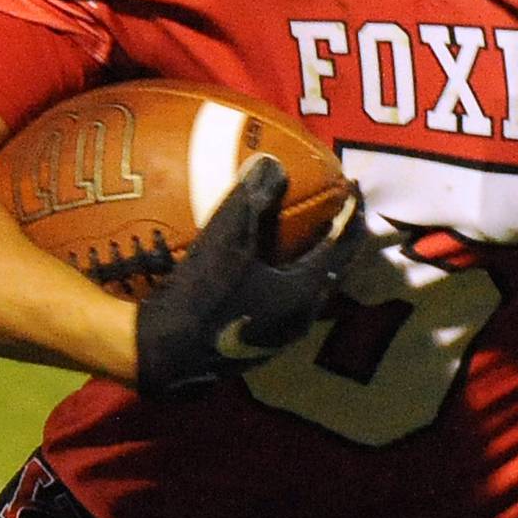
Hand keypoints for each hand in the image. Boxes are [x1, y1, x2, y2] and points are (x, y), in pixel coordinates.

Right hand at [135, 155, 362, 394]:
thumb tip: (273, 163)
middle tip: (335, 211)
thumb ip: (252, 198)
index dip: (352, 213)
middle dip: (337, 240)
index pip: (344, 245)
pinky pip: (285, 306)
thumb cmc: (202, 295)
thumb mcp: (226, 239)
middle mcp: (302, 318)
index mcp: (304, 291)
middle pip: (333, 271)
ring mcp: (281, 338)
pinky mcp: (258, 348)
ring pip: (309, 292)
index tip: (354, 186)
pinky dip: (287, 281)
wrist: (162, 355)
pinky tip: (266, 271)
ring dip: (312, 263)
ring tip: (305, 237)